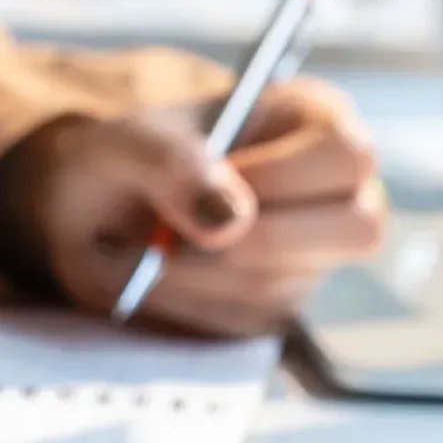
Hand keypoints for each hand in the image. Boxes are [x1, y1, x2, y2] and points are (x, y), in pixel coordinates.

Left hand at [35, 77, 385, 336]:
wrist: (84, 219)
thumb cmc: (117, 162)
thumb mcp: (122, 144)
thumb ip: (172, 163)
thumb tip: (230, 219)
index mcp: (310, 122)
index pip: (348, 153)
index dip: (280, 178)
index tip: (210, 186)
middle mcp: (331, 189)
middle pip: (358, 227)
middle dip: (255, 241)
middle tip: (177, 236)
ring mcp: (311, 255)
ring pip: (289, 282)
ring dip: (201, 275)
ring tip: (147, 249)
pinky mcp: (278, 307)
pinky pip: (250, 321)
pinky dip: (190, 303)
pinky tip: (158, 276)